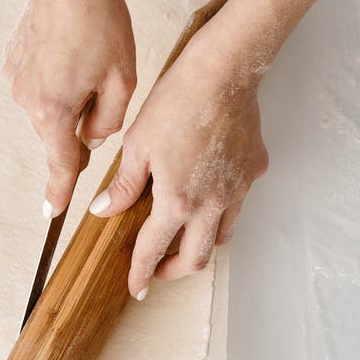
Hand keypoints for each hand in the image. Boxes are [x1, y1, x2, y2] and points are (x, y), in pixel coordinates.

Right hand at [4, 0, 136, 218]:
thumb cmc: (101, 21)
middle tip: (104, 84)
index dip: (60, 192)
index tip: (52, 214)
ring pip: (49, 108)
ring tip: (88, 59)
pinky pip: (39, 84)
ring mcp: (15, 79)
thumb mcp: (122, 79)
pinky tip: (71, 49)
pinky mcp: (12, 60)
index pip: (61, 164)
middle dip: (80, 123)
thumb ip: (109, 122)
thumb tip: (91, 137)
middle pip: (58, 132)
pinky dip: (56, 77)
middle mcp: (26, 99)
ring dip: (69, 97)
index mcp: (55, 109)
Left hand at [87, 20, 269, 299]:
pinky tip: (206, 194)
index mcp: (178, 200)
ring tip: (181, 238)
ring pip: (222, 236)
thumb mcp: (137, 145)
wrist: (222, 72)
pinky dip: (220, 210)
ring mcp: (238, 189)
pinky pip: (238, 203)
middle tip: (157, 269)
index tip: (136, 287)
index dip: (141, 272)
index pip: (153, 249)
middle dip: (174, 271)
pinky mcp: (253, 171)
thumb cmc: (177, 101)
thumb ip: (124, 185)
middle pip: (197, 258)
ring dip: (200, 245)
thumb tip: (106, 210)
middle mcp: (213, 203)